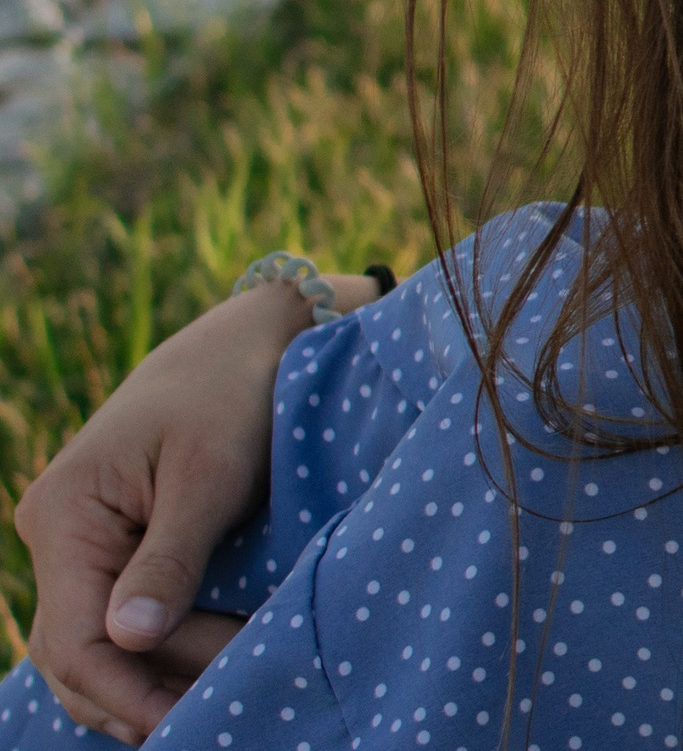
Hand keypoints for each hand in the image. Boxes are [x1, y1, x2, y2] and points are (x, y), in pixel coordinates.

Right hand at [15, 272, 375, 742]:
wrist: (253, 341)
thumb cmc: (232, 394)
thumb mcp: (208, 474)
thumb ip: (168, 558)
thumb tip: (127, 641)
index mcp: (64, 516)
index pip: (74, 637)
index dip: (124, 691)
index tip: (181, 726)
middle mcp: (58, 536)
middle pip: (78, 653)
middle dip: (146, 691)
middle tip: (222, 712)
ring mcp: (84, 544)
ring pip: (100, 644)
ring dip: (159, 676)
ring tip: (229, 692)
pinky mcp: (119, 547)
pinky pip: (124, 617)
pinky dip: (163, 650)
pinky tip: (208, 668)